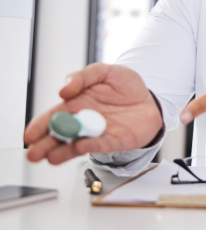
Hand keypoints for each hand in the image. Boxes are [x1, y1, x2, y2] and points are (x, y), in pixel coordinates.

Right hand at [24, 63, 162, 164]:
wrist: (150, 98)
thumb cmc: (126, 86)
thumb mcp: (104, 72)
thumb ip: (83, 76)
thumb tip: (64, 88)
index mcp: (77, 104)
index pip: (53, 116)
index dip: (40, 125)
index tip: (30, 134)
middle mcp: (84, 121)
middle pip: (60, 135)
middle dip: (45, 144)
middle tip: (34, 152)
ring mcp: (98, 133)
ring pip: (76, 144)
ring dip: (62, 152)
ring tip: (50, 157)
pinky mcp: (115, 140)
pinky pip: (102, 145)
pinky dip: (91, 146)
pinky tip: (80, 147)